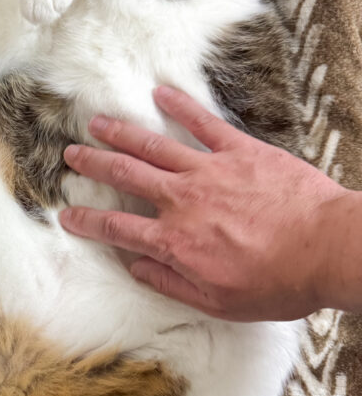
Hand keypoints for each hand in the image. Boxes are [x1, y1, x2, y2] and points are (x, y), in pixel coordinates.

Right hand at [59, 86, 358, 320]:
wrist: (327, 249)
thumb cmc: (279, 282)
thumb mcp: (219, 302)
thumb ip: (172, 282)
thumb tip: (138, 268)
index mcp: (175, 242)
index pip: (117, 230)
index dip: (87, 223)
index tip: (68, 217)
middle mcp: (183, 202)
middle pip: (125, 176)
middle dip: (94, 165)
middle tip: (72, 155)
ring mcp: (210, 171)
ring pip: (154, 146)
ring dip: (121, 133)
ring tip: (98, 123)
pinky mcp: (239, 151)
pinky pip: (203, 123)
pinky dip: (180, 106)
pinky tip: (162, 94)